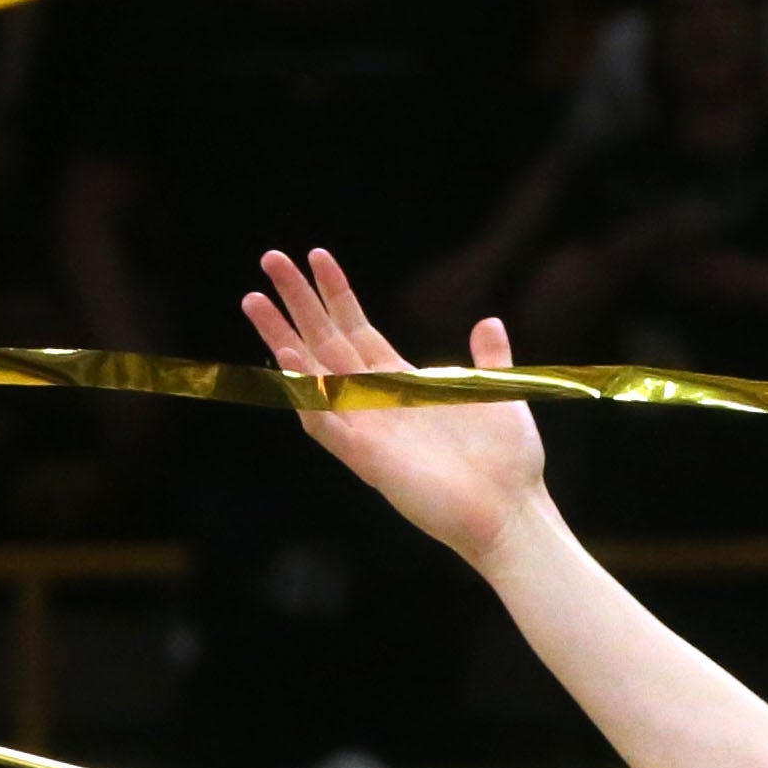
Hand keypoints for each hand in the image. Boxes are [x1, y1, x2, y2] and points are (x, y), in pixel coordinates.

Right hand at [244, 250, 549, 566]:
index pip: (357, 328)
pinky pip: (326, 422)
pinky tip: (288, 361)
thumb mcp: (497, 394)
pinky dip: (307, 393)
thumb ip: (487, 359)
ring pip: (313, 376)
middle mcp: (376, 401)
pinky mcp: (368, 459)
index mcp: (403, 383)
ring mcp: (368, 429)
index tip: (317, 256)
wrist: (512, 511)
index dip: (336, 294)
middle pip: (326, 341)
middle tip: (270, 258)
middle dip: (297, 302)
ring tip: (255, 301)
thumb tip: (488, 322)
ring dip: (284, 339)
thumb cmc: (507, 461)